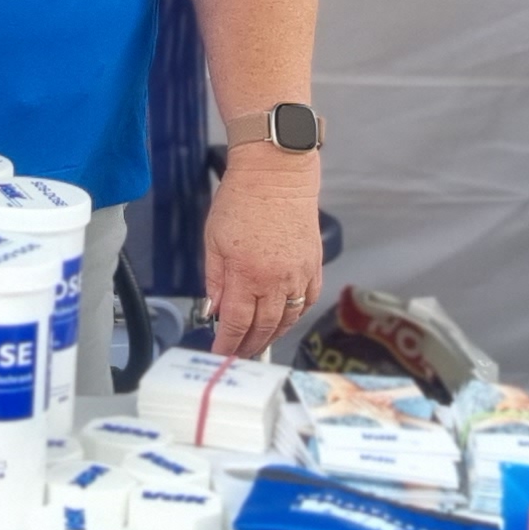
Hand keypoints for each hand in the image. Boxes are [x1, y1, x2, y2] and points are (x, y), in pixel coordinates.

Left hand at [199, 147, 325, 359]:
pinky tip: (284, 319)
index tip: (220, 353)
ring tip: (259, 343)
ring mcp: (299, 274)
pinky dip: (296, 315)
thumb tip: (214, 310)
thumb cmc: (241, 200)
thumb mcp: (214, 240)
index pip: (236, 322)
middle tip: (238, 354)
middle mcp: (276, 279)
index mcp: (246, 273)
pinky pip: (308, 301)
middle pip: (264, 327)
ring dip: (273, 336)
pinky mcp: (314, 265)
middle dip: (249, 346)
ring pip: (288, 319)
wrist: (276, 175)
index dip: (227, 343)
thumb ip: (215, 280)